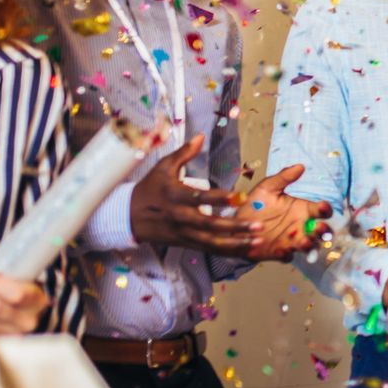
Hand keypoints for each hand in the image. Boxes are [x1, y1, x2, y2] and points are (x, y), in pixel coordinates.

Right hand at [129, 135, 259, 255]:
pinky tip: (244, 250)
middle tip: (259, 225)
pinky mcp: (185, 243)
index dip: (220, 198)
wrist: (128, 216)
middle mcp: (181, 217)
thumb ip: (184, 153)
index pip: (201, 197)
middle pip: (211, 224)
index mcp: (176, 196)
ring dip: (236, 243)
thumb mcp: (163, 167)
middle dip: (236, 226)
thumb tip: (201, 136)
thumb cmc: (149, 188)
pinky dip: (226, 251)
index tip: (240, 196)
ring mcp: (183, 233)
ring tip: (258, 241)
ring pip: (212, 241)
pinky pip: (208, 249)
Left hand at [239, 165, 333, 260]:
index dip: (326, 209)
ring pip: (309, 246)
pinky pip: (287, 257)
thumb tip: (300, 166)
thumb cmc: (255, 204)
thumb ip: (284, 178)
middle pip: (321, 232)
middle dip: (323, 232)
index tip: (323, 207)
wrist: (236, 222)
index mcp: (302, 209)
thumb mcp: (268, 187)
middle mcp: (300, 226)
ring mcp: (291, 241)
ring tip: (304, 241)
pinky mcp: (279, 252)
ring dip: (310, 245)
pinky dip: (287, 255)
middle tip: (318, 229)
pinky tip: (281, 250)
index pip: (321, 210)